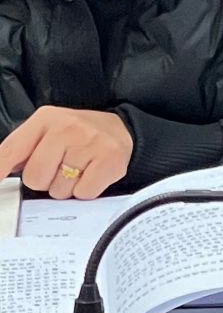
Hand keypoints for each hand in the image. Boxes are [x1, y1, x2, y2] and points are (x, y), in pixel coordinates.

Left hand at [0, 107, 133, 199]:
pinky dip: (86, 190)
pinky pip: (83, 193)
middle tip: (60, 168)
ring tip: (78, 169)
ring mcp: (90, 143)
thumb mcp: (45, 133)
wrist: (121, 129)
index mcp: (45, 119)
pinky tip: (91, 173)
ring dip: (67, 186)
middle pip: (34, 178)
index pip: (10, 152)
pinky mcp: (110, 160)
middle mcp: (67, 128)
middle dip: (45, 180)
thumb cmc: (76, 135)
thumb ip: (19, 152)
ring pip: (59, 190)